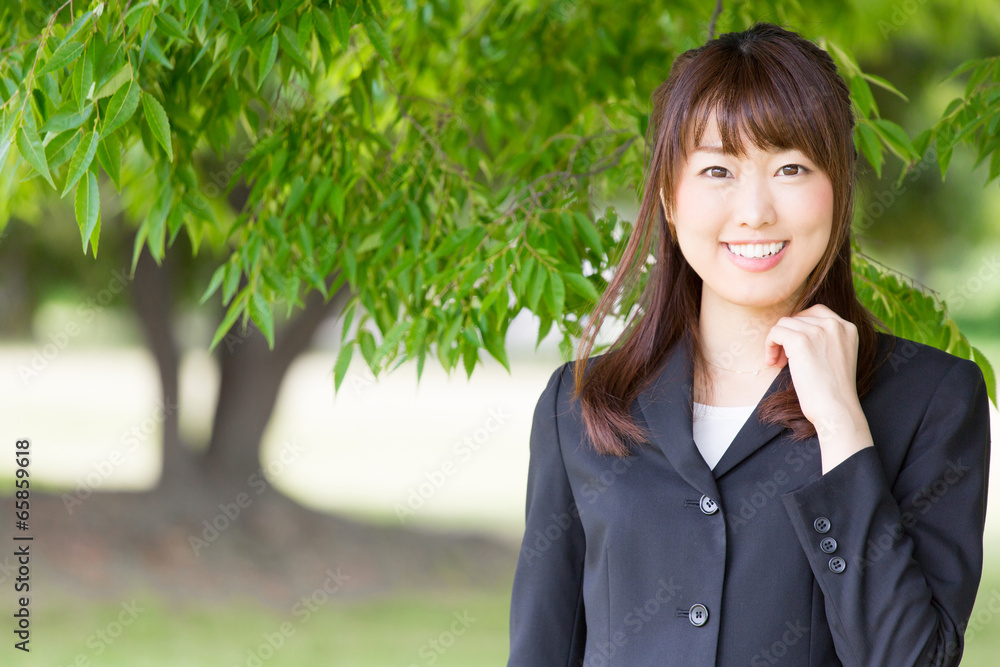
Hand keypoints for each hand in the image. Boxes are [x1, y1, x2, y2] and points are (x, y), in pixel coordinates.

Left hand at [764, 304, 872, 471]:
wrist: (836, 409)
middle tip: (783, 358)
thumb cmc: (833, 391)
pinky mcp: (801, 340)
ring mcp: (818, 330)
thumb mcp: (836, 356)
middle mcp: (835, 324)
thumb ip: (824, 339)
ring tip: (778, 363)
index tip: (794, 347)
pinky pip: (775, 332)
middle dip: (787, 336)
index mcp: (847, 327)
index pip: (816, 312)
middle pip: (798, 318)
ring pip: (784, 324)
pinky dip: (769, 346)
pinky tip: (772, 362)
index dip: (799, 327)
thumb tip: (792, 327)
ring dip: (776, 342)